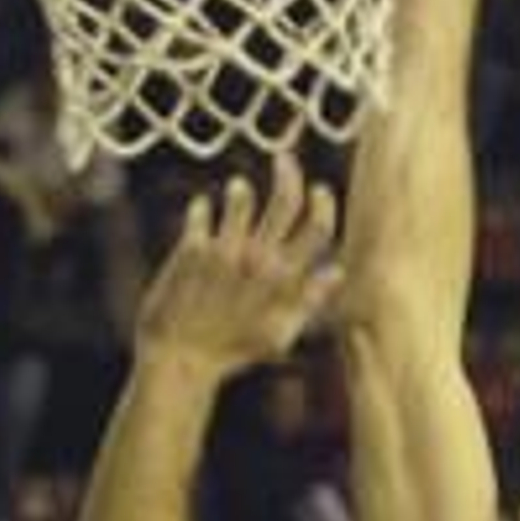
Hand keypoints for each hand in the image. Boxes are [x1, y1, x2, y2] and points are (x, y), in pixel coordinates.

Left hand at [135, 157, 340, 376]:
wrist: (181, 360)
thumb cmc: (231, 352)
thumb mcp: (280, 334)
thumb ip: (310, 301)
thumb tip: (338, 271)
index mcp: (286, 280)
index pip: (319, 228)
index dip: (324, 204)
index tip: (319, 189)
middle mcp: (259, 260)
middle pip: (285, 200)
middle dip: (288, 173)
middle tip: (283, 160)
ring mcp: (226, 252)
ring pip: (243, 199)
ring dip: (242, 190)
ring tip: (237, 187)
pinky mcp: (193, 249)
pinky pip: (201, 214)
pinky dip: (202, 208)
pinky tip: (201, 209)